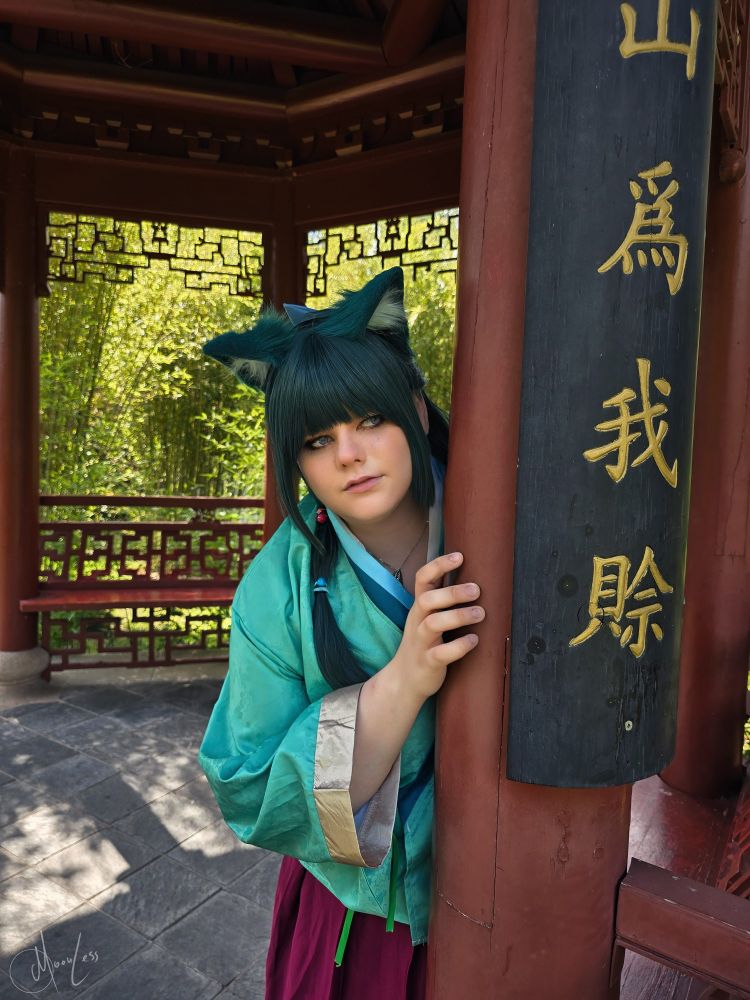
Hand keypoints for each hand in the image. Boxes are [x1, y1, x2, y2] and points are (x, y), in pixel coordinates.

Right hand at [387, 552, 483, 703]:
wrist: (404, 680)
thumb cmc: (424, 643)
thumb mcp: (427, 618)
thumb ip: (443, 601)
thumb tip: (475, 578)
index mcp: (419, 608)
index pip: (422, 579)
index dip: (439, 565)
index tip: (460, 556)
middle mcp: (417, 621)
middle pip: (427, 599)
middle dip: (452, 592)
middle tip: (476, 590)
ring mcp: (420, 642)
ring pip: (433, 624)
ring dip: (458, 616)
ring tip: (480, 613)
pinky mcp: (428, 662)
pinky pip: (441, 653)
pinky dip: (459, 646)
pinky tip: (474, 640)